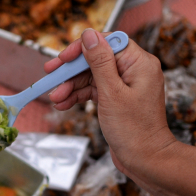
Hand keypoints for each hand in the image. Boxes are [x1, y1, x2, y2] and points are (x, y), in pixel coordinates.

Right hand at [44, 28, 174, 178]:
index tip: (63, 58)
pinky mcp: (117, 98)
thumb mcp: (111, 92)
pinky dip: (78, 96)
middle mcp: (134, 70)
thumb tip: (88, 34)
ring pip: (92, 76)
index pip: (107, 43)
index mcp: (139, 63)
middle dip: (72, 70)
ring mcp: (125, 85)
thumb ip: (99, 61)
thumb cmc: (134, 130)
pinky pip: (94, 90)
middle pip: (96, 59)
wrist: (145, 160)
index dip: (82, 48)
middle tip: (49, 75)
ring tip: (55, 98)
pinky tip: (63, 104)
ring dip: (71, 86)